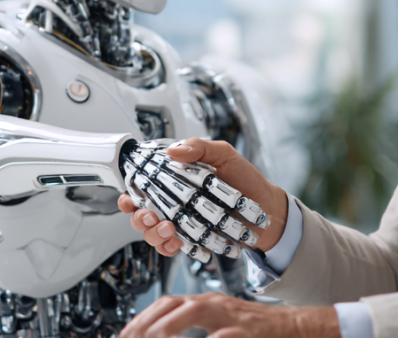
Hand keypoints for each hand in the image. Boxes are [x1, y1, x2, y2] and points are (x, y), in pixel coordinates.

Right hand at [118, 138, 288, 255]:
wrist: (267, 210)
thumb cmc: (247, 180)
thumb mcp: (224, 155)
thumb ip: (199, 148)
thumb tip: (173, 151)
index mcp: (176, 180)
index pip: (142, 188)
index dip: (130, 195)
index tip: (130, 198)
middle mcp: (175, 203)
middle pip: (140, 214)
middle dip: (139, 218)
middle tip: (151, 216)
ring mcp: (182, 223)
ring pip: (152, 234)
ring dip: (154, 234)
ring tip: (169, 229)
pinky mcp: (192, 240)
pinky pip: (172, 248)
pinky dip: (171, 248)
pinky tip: (179, 243)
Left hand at [118, 293, 338, 337]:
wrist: (295, 328)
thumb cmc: (257, 331)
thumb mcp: (220, 327)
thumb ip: (195, 329)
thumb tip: (163, 334)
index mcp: (207, 303)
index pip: (166, 303)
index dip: (142, 317)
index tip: (124, 334)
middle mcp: (216, 304)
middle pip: (173, 304)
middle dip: (147, 321)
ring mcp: (232, 316)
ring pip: (194, 311)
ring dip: (169, 324)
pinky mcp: (249, 330)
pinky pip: (224, 335)